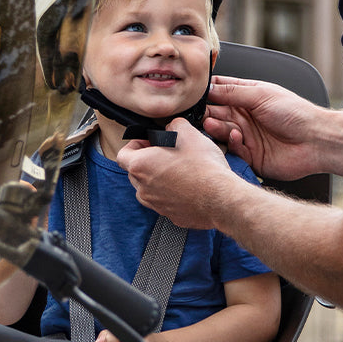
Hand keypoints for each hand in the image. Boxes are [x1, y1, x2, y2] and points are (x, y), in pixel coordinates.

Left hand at [116, 118, 241, 229]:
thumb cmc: (203, 166)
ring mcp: (156, 205)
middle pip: (135, 172)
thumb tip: (172, 127)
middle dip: (147, 162)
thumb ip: (174, 125)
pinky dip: (173, 194)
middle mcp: (143, 188)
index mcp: (141, 166)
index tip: (149, 142)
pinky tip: (190, 185)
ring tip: (179, 170)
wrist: (220, 198)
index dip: (135, 145)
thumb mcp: (188, 132)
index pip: (122, 155)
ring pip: (150, 189)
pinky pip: (166, 201)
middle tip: (166, 154)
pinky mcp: (171, 216)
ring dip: (159, 179)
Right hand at [203, 75, 342, 180]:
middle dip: (205, 114)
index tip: (192, 94)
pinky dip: (231, 144)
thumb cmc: (296, 113)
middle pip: (215, 114)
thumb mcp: (261, 94)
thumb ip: (232, 92)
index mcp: (247, 97)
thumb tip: (208, 87)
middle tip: (197, 115)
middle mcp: (244, 117)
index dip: (206, 93)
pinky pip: (232, 150)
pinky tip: (235, 137)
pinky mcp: (250, 156)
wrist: (317, 141)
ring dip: (215, 128)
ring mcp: (246, 136)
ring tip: (211, 125)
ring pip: (220, 132)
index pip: (219, 92)